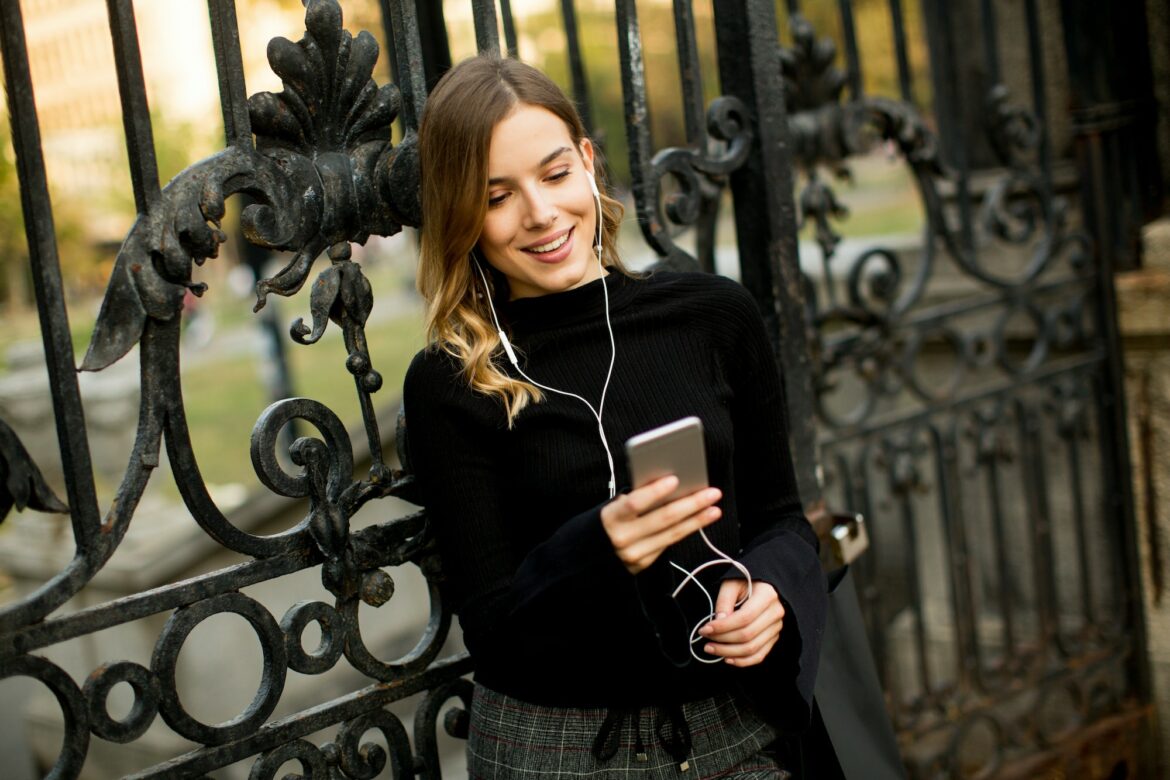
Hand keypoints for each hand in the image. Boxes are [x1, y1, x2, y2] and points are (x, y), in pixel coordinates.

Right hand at [601, 476, 722, 573]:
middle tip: (712, 493)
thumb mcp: (614, 506)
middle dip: (691, 504)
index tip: (675, 479)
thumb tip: (670, 483)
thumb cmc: (608, 520)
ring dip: (696, 520)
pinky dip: (685, 531)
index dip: (655, 491)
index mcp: (610, 518)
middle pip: (663, 519)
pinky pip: (668, 545)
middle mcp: (622, 538)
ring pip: (671, 535)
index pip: (635, 502)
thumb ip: (636, 497)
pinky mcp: (642, 565)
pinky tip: (699, 521)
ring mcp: (633, 555)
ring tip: (714, 508)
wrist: (589, 554)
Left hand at [698, 579, 783, 666]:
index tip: (704, 629)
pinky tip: (727, 659)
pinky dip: (742, 661)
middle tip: (705, 640)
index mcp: (767, 595)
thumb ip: (724, 601)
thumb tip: (718, 622)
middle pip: (747, 635)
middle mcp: (776, 613)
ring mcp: (776, 627)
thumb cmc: (744, 583)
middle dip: (723, 641)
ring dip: (728, 653)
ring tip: (711, 649)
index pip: (744, 618)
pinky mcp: (774, 638)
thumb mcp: (732, 584)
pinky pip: (759, 656)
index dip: (723, 627)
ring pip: (752, 648)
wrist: (762, 586)